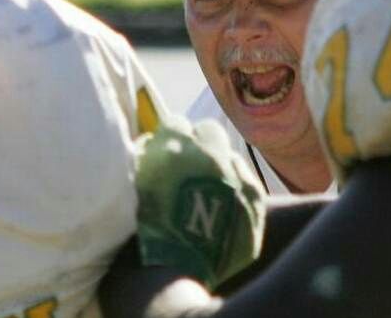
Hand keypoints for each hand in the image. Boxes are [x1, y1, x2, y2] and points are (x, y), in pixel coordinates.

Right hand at [133, 117, 266, 289]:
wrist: (173, 268)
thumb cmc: (143, 228)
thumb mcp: (135, 184)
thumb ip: (147, 157)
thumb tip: (153, 145)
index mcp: (175, 146)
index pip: (176, 123)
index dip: (171, 137)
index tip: (168, 151)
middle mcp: (209, 154)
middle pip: (209, 130)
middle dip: (201, 143)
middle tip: (191, 164)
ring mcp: (235, 174)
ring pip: (232, 156)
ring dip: (221, 166)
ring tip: (208, 190)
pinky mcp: (254, 199)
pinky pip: (247, 182)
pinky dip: (237, 189)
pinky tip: (224, 207)